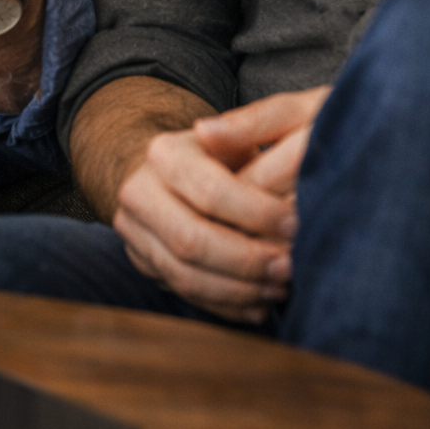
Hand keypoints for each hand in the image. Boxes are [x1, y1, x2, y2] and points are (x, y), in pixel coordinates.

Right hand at [113, 86, 331, 324]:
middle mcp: (138, 192)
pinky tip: (259, 304)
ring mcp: (133, 231)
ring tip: (280, 287)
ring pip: (183, 275)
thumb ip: (246, 123)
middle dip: (247, 260)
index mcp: (164, 154)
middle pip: (190, 240)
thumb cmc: (225, 153)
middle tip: (290, 267)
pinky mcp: (142, 262)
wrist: (175, 172)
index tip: (296, 225)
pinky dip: (225, 305)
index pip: (210, 191)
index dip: (256, 214)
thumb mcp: (243, 131)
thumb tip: (208, 131)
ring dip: (238, 289)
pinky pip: (183, 294)